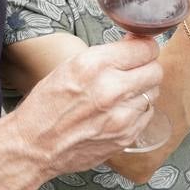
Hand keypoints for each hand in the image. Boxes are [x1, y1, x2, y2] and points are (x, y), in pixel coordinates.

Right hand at [11, 37, 162, 176]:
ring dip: (143, 89)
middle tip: (136, 69)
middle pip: (155, 70)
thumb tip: (135, 42)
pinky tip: (120, 110)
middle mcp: (111, 89)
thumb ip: (107, 54)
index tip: (141, 49)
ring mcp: (121, 116)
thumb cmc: (47, 105)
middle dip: (147, 67)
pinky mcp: (125, 137)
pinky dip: (138, 110)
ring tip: (123, 93)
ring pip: (154, 93)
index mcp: (94, 65)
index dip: (145, 47)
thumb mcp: (71, 66)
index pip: (145, 48)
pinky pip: (147, 115)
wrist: (34, 146)